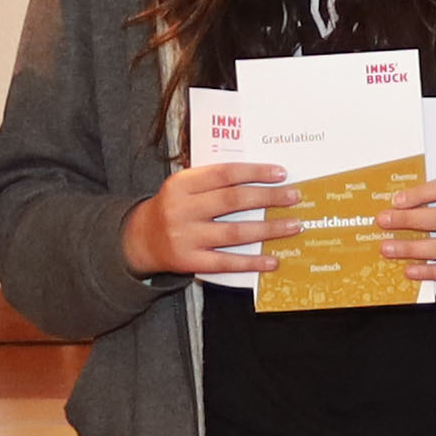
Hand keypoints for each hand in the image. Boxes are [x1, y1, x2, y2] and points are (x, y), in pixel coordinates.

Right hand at [124, 157, 294, 276]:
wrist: (141, 239)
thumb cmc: (173, 208)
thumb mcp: (184, 186)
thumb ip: (213, 180)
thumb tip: (260, 177)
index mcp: (181, 184)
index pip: (224, 173)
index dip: (255, 172)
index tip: (281, 173)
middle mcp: (182, 209)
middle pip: (233, 201)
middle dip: (268, 198)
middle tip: (294, 196)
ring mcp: (185, 237)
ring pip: (234, 232)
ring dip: (268, 229)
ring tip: (293, 225)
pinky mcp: (189, 261)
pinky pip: (226, 262)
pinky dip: (251, 262)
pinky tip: (272, 259)